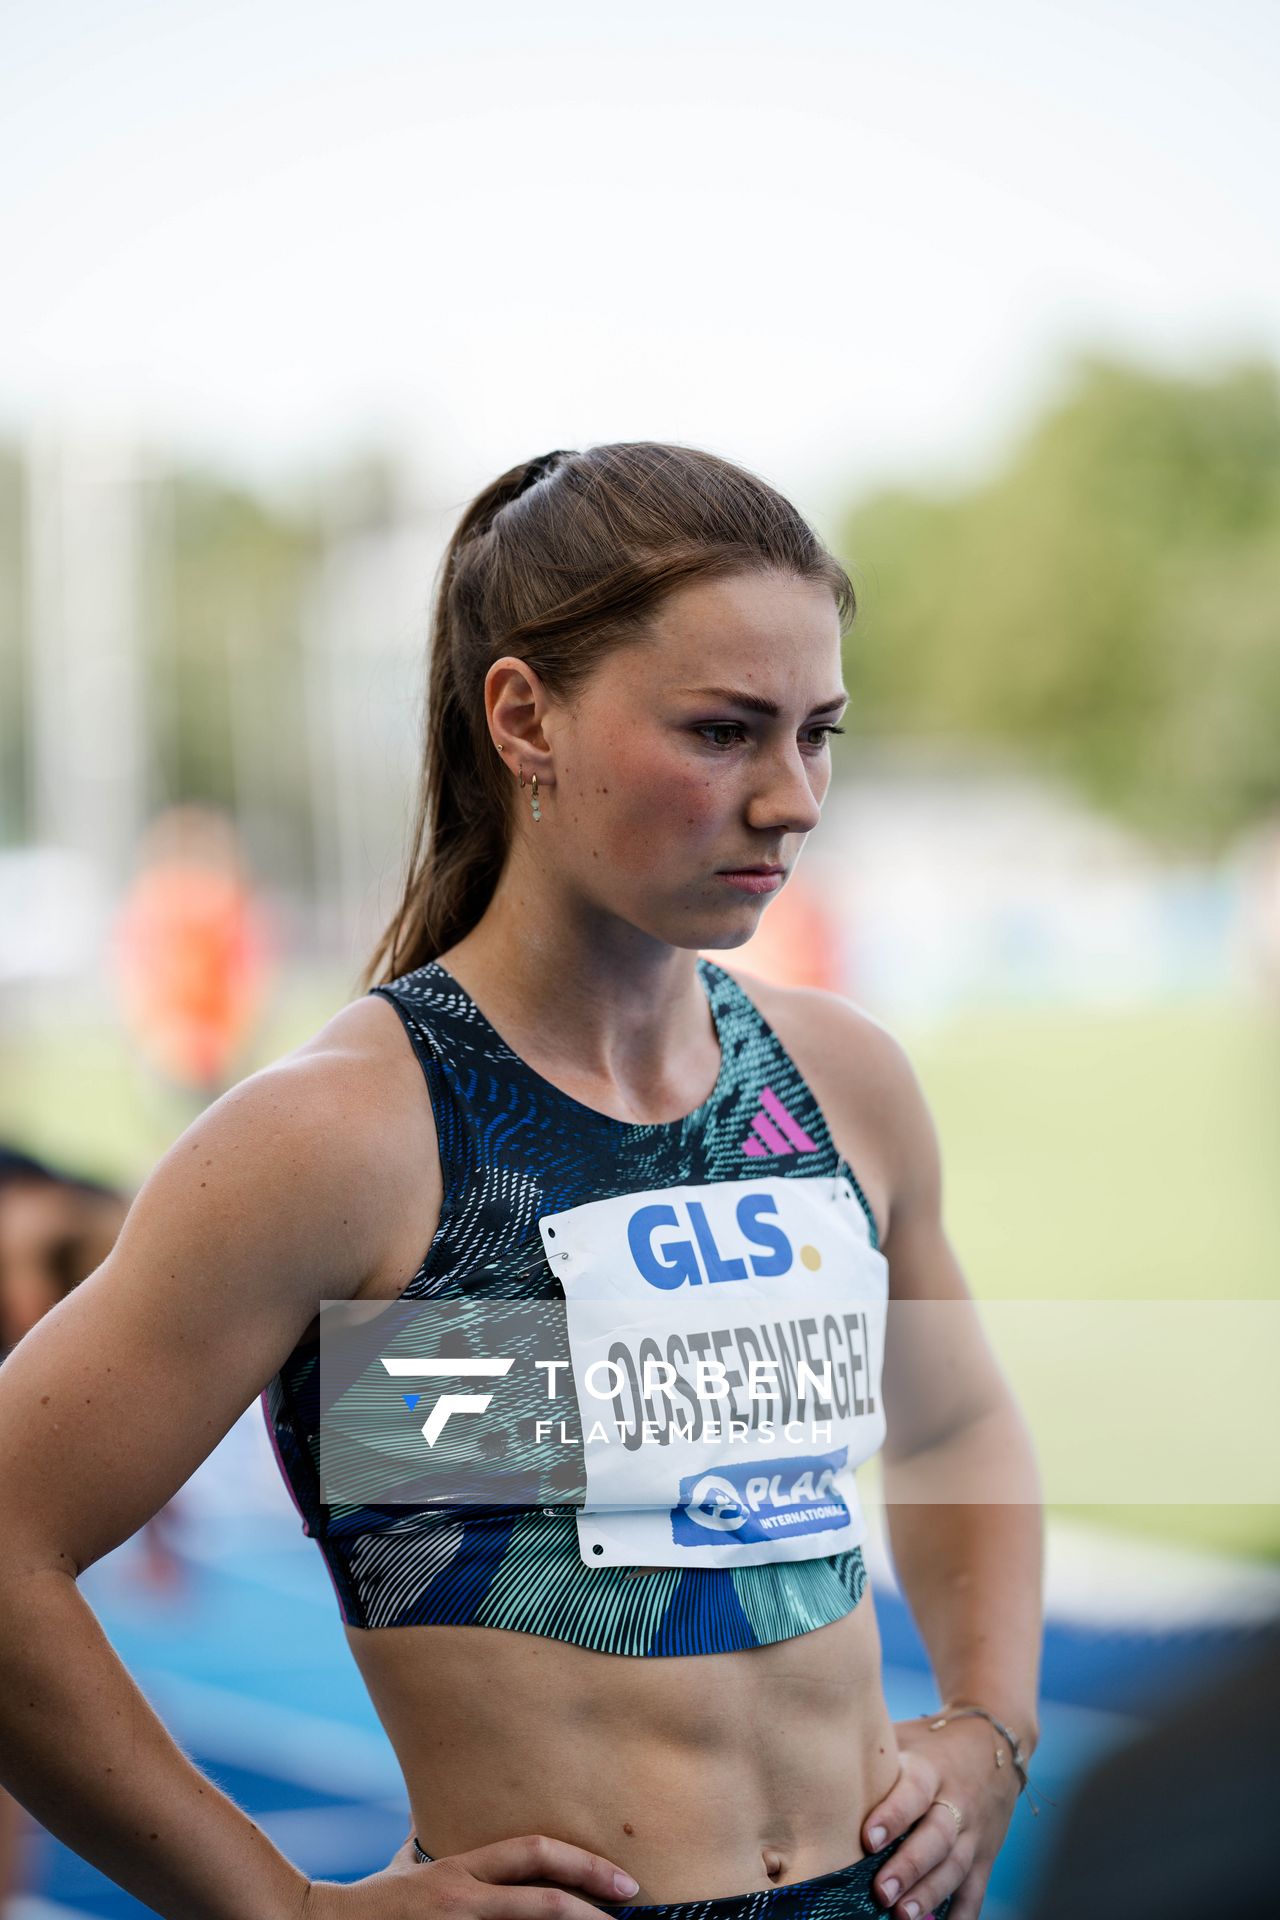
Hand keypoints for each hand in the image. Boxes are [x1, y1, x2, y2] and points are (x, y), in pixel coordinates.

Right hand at [304, 1829, 641, 1918]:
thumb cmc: (369, 1905)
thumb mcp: (405, 1866)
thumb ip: (429, 1841)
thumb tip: (432, 1810)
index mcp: (460, 1871)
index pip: (533, 1853)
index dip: (583, 1863)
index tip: (623, 1880)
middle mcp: (463, 1900)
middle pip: (542, 1901)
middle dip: (592, 1908)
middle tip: (632, 1910)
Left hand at [860, 1716, 1019, 1919]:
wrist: (994, 1740)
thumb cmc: (930, 1742)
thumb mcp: (905, 1736)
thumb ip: (873, 1755)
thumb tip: (817, 1764)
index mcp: (930, 1768)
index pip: (913, 1791)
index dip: (892, 1815)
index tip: (868, 1839)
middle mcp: (957, 1801)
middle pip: (937, 1837)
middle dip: (909, 1867)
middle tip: (881, 1893)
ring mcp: (975, 1832)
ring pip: (955, 1866)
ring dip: (929, 1894)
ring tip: (902, 1917)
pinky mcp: (985, 1856)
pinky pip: (975, 1890)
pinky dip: (962, 1916)